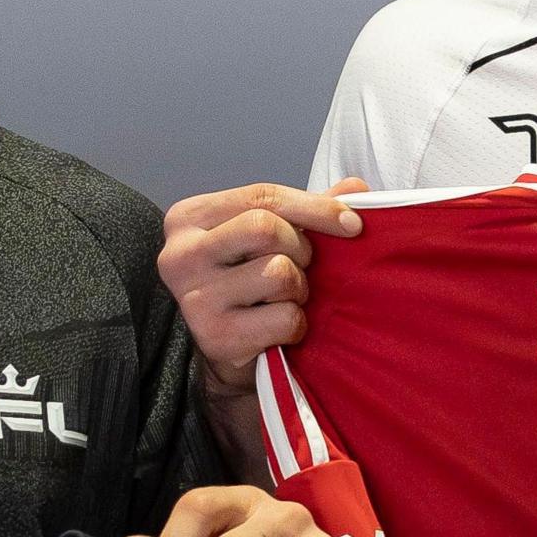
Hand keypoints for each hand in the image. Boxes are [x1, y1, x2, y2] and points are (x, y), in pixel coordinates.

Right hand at [157, 179, 367, 394]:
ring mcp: (194, 297)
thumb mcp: (270, 238)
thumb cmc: (249, 282)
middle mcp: (180, 255)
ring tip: (286, 298)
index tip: (352, 223)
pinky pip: (284, 318)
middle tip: (301, 268)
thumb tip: (355, 187)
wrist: (224, 349)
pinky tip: (279, 327)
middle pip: (265, 228)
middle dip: (301, 249)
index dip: (314, 207)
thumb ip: (307, 210)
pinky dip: (296, 323)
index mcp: (189, 217)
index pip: (261, 197)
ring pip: (278, 273)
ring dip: (299, 289)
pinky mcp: (215, 336)